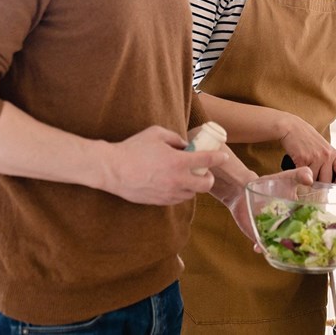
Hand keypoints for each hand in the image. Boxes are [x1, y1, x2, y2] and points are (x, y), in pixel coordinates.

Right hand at [99, 126, 227, 204]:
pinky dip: (180, 192)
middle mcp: (176, 180)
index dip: (217, 158)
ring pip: (191, 194)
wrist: (112, 170)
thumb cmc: (133, 148)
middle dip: (209, 178)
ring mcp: (168, 193)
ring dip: (194, 186)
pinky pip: (177, 199)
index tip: (222, 156)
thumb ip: (175, 138)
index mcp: (177, 162)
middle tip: (205, 172)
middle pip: (205, 185)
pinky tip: (174, 184)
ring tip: (187, 177)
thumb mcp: (156, 134)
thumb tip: (185, 145)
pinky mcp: (159, 201)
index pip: (206, 161)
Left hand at [222, 166, 314, 247]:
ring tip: (283, 253)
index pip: (311, 226)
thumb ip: (301, 173)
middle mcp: (289, 227)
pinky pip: (263, 248)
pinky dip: (261, 249)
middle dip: (302, 247)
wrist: (245, 190)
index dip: (316, 232)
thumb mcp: (288, 177)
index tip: (320, 236)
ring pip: (282, 248)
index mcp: (298, 216)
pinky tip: (258, 247)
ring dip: (283, 252)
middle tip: (304, 250)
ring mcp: (275, 233)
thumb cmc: (270, 184)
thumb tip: (310, 179)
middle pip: (299, 241)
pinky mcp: (261, 237)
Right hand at [277, 114, 335, 184]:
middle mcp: (327, 155)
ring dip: (308, 183)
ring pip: (315, 181)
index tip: (333, 188)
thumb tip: (328, 180)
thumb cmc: (306, 138)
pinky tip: (298, 174)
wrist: (292, 127)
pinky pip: (304, 176)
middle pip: (327, 181)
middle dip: (320, 187)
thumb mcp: (322, 148)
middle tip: (313, 187)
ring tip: (304, 179)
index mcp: (333, 153)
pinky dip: (300, 178)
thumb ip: (327, 161)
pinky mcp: (303, 159)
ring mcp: (316, 157)